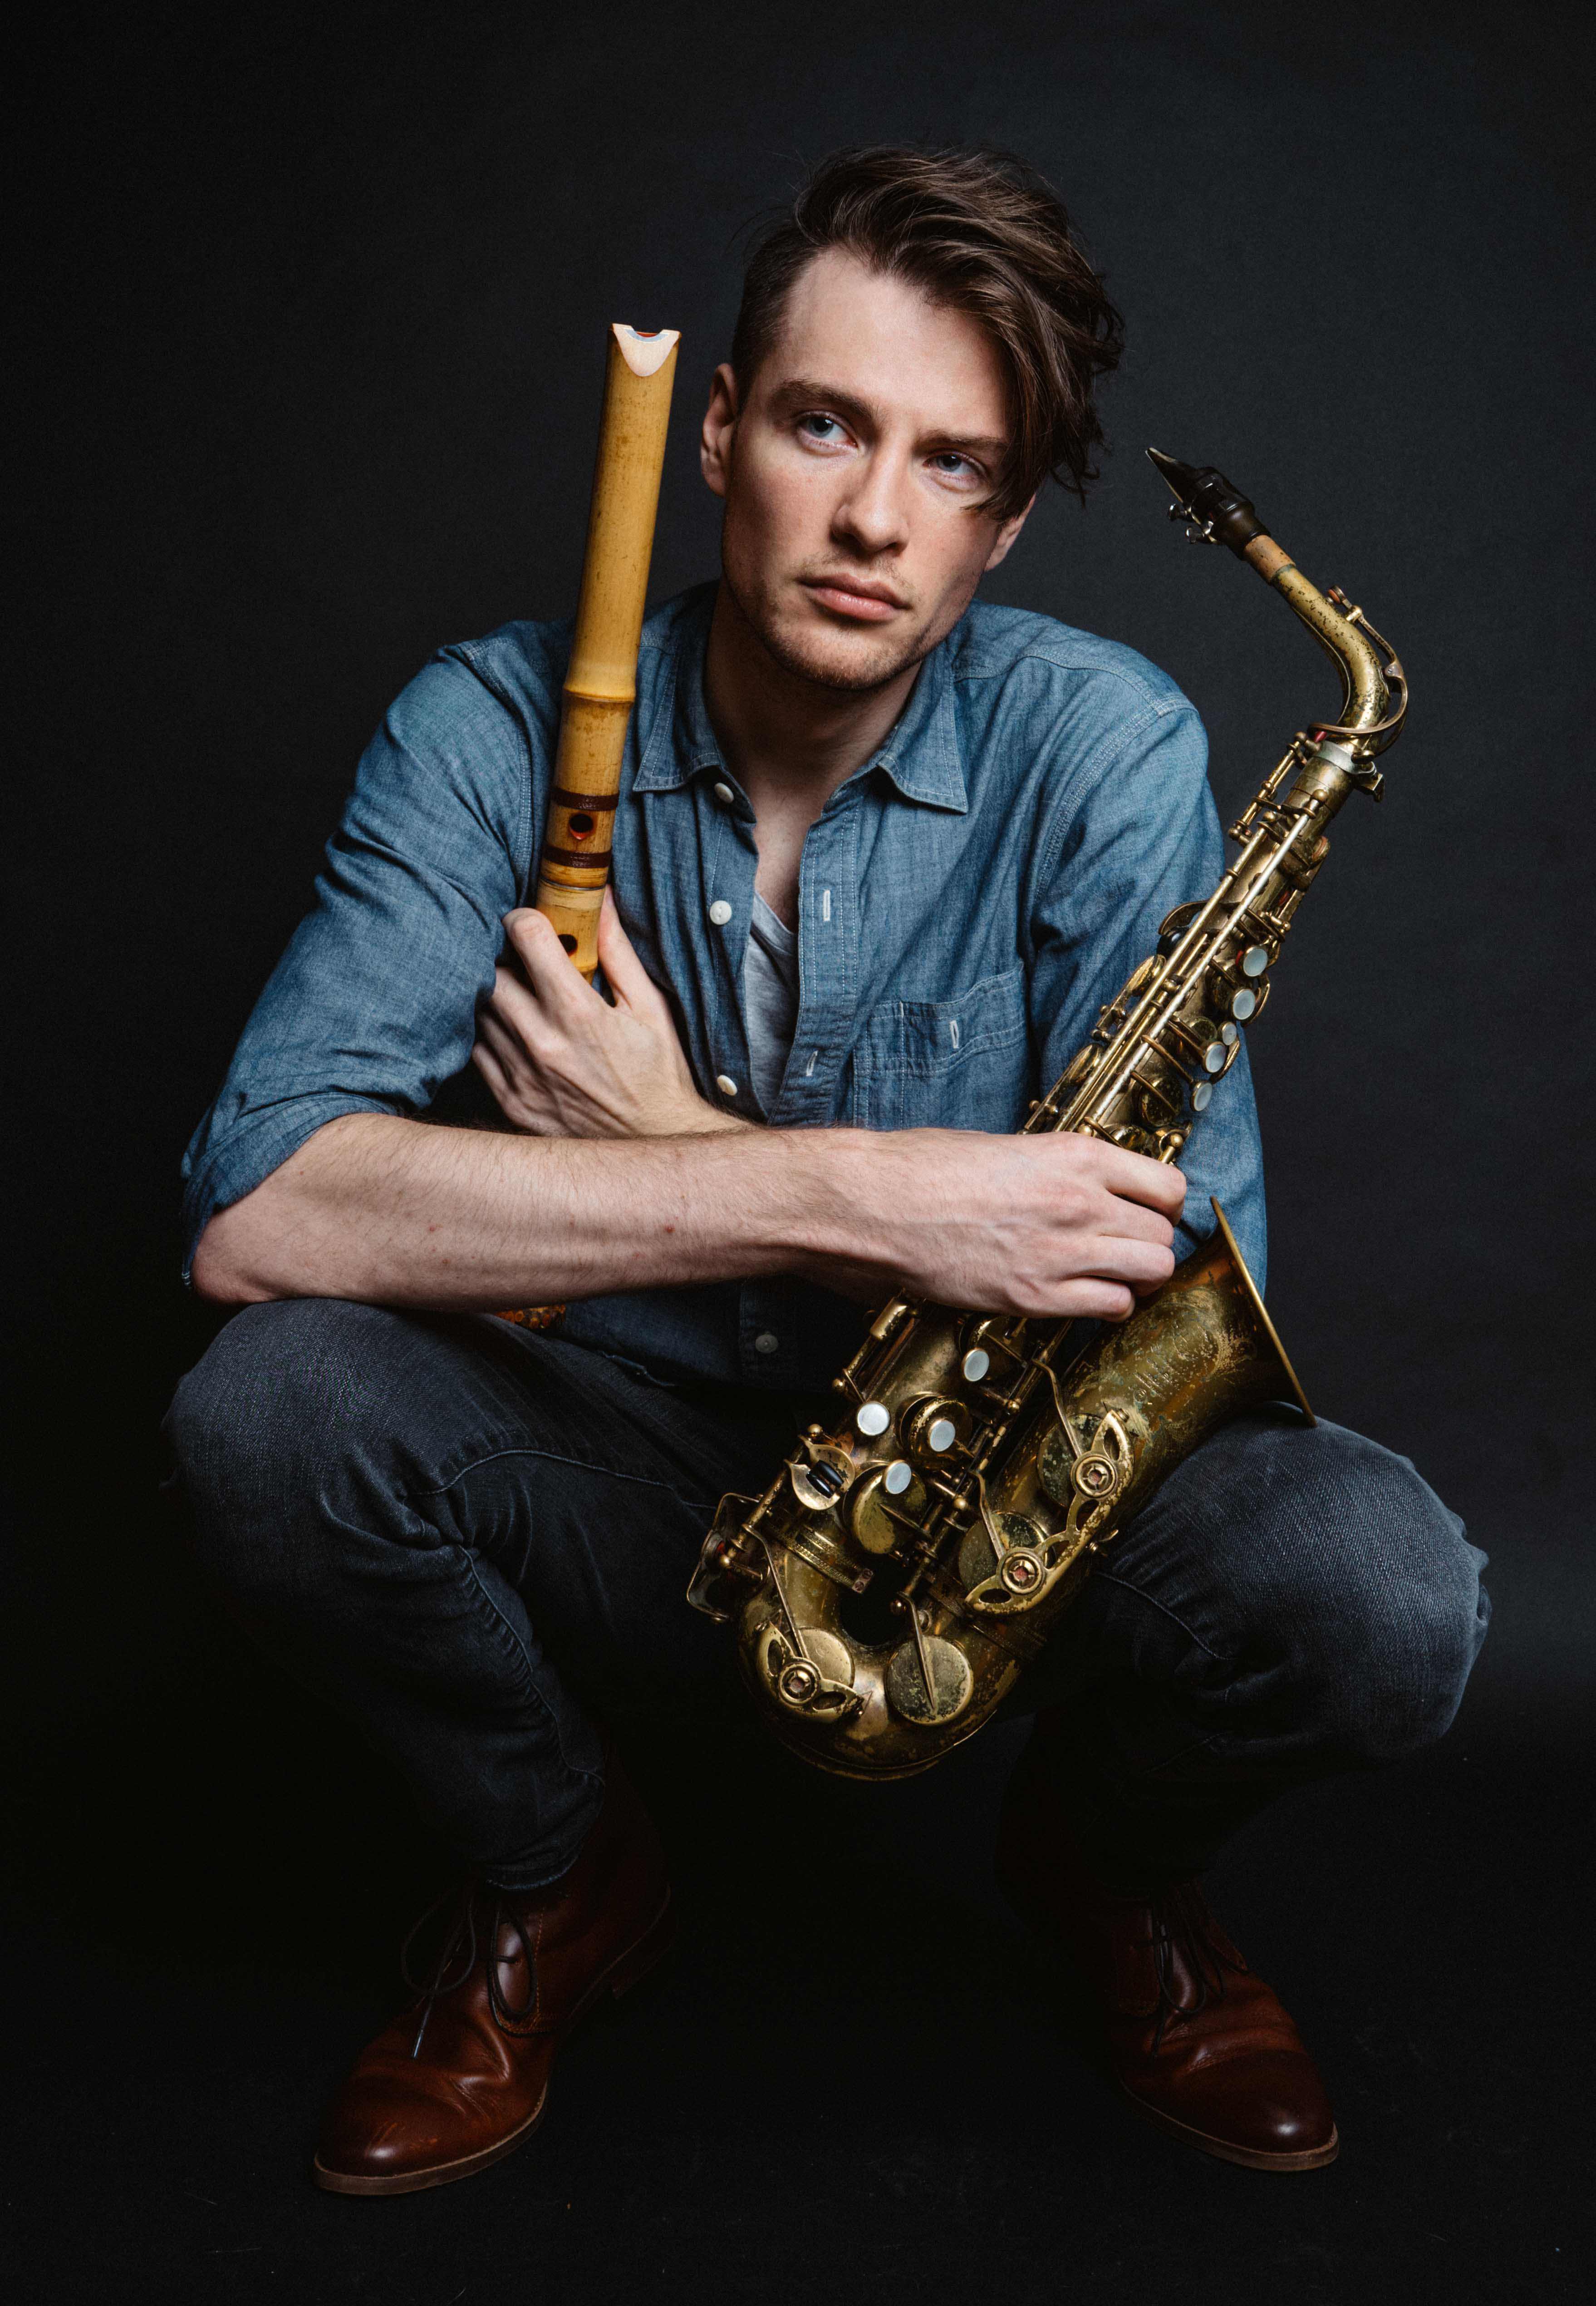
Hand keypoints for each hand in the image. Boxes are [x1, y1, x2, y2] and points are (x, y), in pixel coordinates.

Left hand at [473, 890, 745, 1139]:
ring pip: (480, 1012)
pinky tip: (514, 1031)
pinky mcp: (511, 1102)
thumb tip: (598, 900)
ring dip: (495, 996)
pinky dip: (489, 1034)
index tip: (530, 922)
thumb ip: (617, 951)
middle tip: (522, 961)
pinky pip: (477, 1053)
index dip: (524, 919)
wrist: (652, 1145)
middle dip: (504, 959)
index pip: (527, 939)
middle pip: (492, 974)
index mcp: (580, 1013)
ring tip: (521, 997)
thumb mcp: (649, 1007)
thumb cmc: (657, 1073)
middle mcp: (543, 1044)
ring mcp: (522, 1076)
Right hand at [802, 1128, 1186, 1321]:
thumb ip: (1059, 1168)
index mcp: (1075, 1155)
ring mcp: (1060, 1251)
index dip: (1164, 1206)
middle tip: (1128, 1250)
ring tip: (1114, 1276)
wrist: (876, 1203)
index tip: (1150, 1213)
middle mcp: (1079, 1201)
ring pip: (1150, 1272)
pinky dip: (1108, 1306)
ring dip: (1138, 1278)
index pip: (1168, 1185)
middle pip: (1163, 1235)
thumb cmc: (925, 1169)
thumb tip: (1090, 1186)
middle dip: (1151, 1245)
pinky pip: (1110, 1307)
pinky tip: (1087, 1296)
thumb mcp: (1007, 1147)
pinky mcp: (1034, 1295)